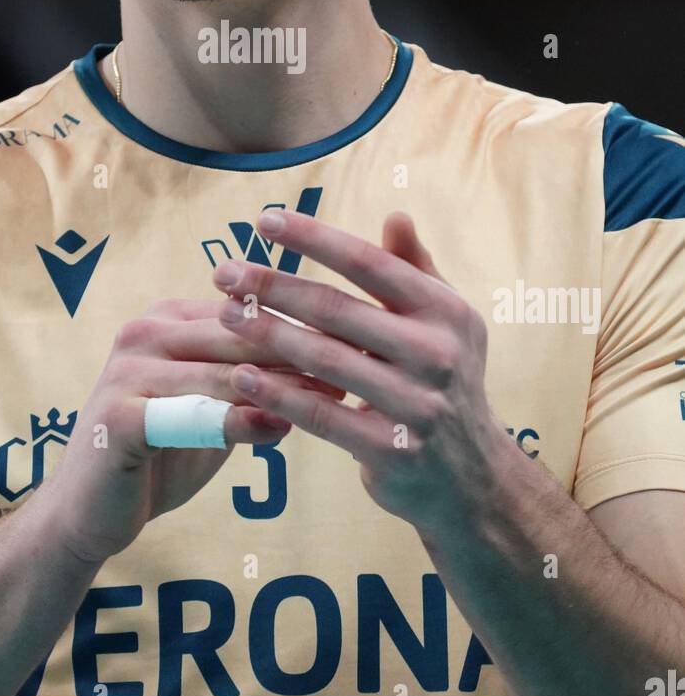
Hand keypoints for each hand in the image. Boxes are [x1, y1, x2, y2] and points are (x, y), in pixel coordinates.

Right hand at [43, 297, 345, 565]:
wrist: (90, 514)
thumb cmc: (159, 459)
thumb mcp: (215, 414)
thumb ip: (258, 389)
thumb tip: (333, 374)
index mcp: (166, 319)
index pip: (246, 313)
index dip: (303, 326)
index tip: (360, 338)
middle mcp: (143, 332)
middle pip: (237, 334)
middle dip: (300, 349)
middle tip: (357, 364)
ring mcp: (127, 369)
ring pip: (221, 371)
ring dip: (281, 383)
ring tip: (332, 398)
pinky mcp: (118, 414)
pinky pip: (193, 414)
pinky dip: (240, 421)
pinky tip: (281, 429)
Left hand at [213, 210, 502, 533]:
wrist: (472, 480)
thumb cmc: (445, 382)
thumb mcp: (446, 323)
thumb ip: (416, 270)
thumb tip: (396, 215)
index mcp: (444, 312)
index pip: (369, 263)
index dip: (315, 238)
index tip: (265, 220)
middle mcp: (436, 354)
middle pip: (337, 310)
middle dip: (274, 285)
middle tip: (223, 272)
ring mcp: (416, 405)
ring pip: (325, 360)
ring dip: (268, 334)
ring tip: (226, 314)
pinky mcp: (392, 451)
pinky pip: (323, 417)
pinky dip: (279, 394)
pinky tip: (241, 375)